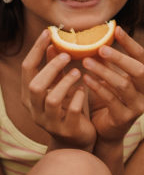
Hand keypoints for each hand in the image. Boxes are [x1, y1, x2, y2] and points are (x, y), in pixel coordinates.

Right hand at [20, 30, 93, 150]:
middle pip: (34, 85)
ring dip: (65, 83)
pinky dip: (78, 100)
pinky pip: (71, 113)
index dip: (36, 50)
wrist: (78, 141)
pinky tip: (84, 91)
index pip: (27, 69)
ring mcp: (49, 121)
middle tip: (68, 55)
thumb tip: (54, 45)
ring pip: (51, 99)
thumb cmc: (68, 109)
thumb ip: (56, 70)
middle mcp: (35, 109)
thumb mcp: (60, 88)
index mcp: (30, 95)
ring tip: (78, 73)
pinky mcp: (67, 129)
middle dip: (50, 68)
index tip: (48, 33)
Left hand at [81, 26, 143, 144]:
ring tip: (86, 62)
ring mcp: (138, 107)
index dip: (130, 43)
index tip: (116, 29)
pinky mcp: (125, 118)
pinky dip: (98, 88)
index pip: (141, 57)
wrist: (105, 131)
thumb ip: (106, 63)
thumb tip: (94, 38)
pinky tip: (86, 79)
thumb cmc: (107, 101)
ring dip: (104, 72)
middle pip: (139, 71)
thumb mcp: (108, 79)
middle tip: (100, 49)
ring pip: (124, 86)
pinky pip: (111, 100)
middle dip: (120, 58)